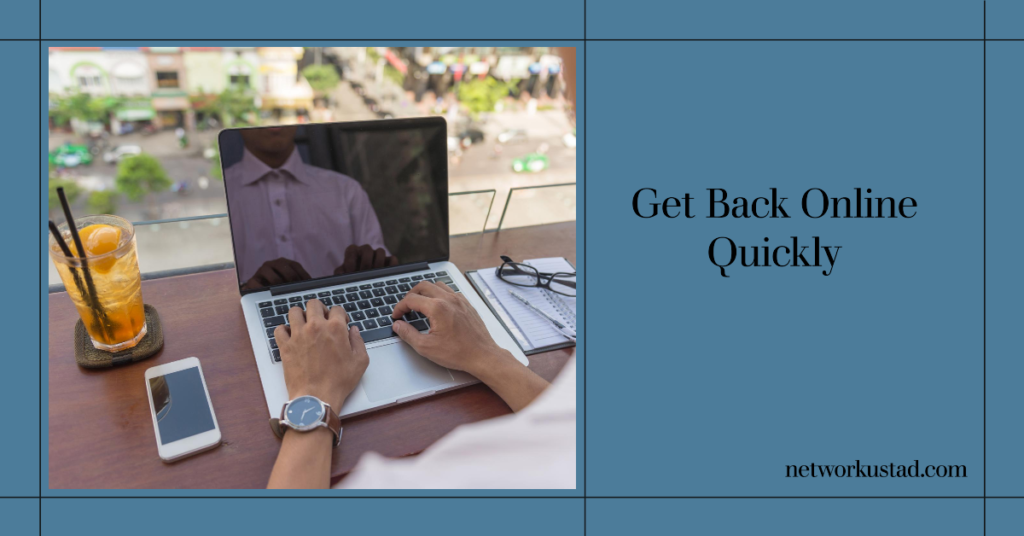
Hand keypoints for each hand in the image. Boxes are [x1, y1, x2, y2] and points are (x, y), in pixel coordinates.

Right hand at [242, 257, 311, 289]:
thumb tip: (313, 289)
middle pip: (285, 269)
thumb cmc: (277, 288)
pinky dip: (265, 293)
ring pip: (274, 278)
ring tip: (286, 296)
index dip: (304, 276)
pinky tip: (271, 299)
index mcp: (283, 262)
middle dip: (293, 280)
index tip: (310, 286)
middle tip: (298, 291)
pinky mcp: (251, 281)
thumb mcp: (288, 283)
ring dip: (281, 287)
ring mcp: (261, 272)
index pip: (296, 266)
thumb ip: (298, 283)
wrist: (256, 293)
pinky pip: (258, 286)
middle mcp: (272, 264)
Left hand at [273, 299, 367, 410]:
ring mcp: (298, 335)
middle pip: (313, 304)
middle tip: (321, 319)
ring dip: (300, 315)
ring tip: (304, 324)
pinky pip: (279, 329)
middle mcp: (316, 327)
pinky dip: (284, 330)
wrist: (317, 397)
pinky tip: (290, 336)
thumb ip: (358, 342)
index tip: (340, 322)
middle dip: (319, 309)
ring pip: (294, 311)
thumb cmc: (339, 382)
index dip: (340, 315)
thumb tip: (353, 331)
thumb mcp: (360, 362)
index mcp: (335, 328)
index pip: (337, 309)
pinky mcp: (286, 346)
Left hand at [334, 244, 397, 274]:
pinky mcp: (389, 262)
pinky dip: (391, 266)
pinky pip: (393, 259)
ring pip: (381, 251)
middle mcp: (366, 251)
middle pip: (367, 248)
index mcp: (353, 252)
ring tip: (375, 276)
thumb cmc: (352, 279)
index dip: (351, 260)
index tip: (350, 271)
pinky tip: (387, 276)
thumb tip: (341, 274)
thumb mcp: (343, 276)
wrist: (365, 287)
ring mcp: (378, 256)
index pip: (351, 249)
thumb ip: (340, 274)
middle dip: (365, 262)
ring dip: (378, 263)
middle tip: (364, 274)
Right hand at [390, 281, 506, 375]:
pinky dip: (440, 294)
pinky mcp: (467, 304)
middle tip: (406, 307)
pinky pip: (450, 291)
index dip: (400, 307)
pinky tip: (438, 307)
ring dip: (426, 291)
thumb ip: (408, 334)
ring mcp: (459, 300)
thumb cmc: (458, 352)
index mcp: (437, 308)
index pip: (411, 299)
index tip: (397, 315)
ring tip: (420, 304)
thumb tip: (398, 325)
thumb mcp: (426, 347)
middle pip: (423, 286)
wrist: (482, 355)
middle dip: (411, 295)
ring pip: (438, 285)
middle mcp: (449, 300)